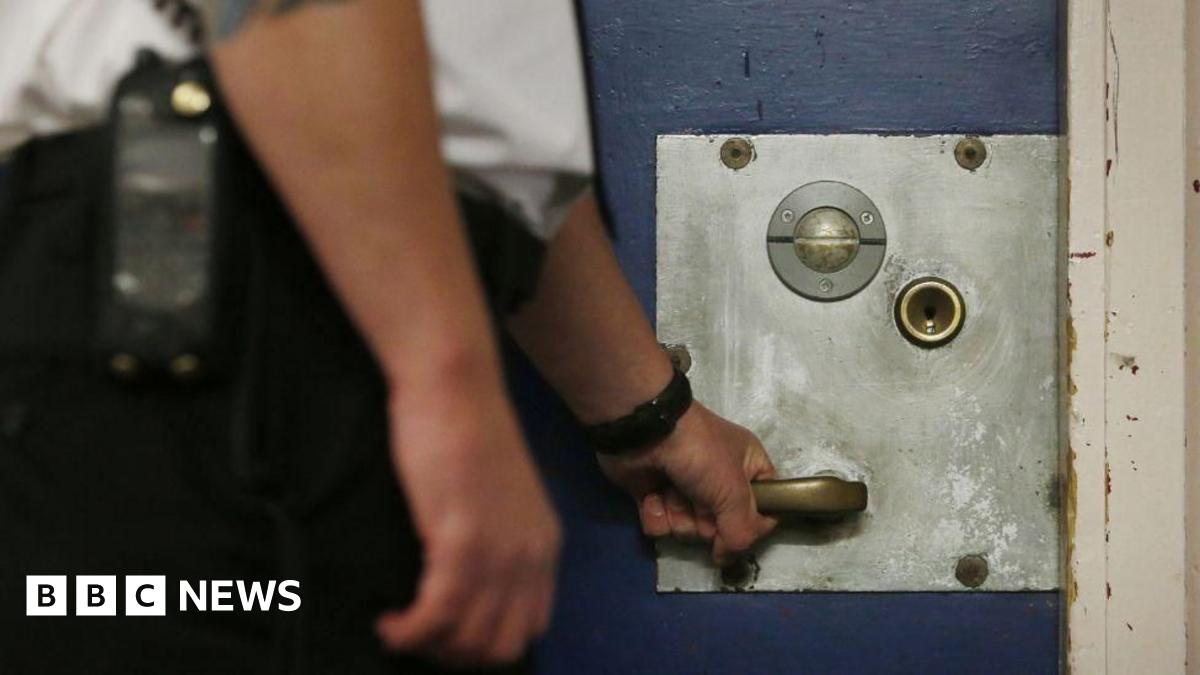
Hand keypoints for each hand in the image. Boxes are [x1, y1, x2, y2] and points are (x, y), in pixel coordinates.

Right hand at [375, 377, 560, 666]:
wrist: (455, 387)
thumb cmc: (465, 430)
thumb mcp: (497, 494)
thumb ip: (495, 538)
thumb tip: (466, 581)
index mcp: (544, 545)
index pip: (529, 627)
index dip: (485, 643)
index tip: (446, 635)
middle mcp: (531, 556)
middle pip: (500, 645)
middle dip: (455, 654)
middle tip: (417, 637)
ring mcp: (500, 552)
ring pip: (468, 639)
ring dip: (428, 647)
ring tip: (398, 631)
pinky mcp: (462, 541)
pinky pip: (437, 615)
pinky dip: (409, 631)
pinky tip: (387, 622)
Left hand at [596, 403, 777, 564]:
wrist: (645, 432)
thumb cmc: (699, 453)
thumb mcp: (733, 490)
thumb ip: (741, 532)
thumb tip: (726, 559)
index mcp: (747, 468)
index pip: (764, 509)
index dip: (753, 525)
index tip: (739, 527)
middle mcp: (718, 481)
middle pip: (722, 528)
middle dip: (706, 520)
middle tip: (698, 501)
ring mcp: (685, 489)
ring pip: (688, 530)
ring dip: (679, 516)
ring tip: (672, 491)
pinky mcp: (655, 497)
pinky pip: (660, 526)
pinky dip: (655, 514)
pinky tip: (652, 495)